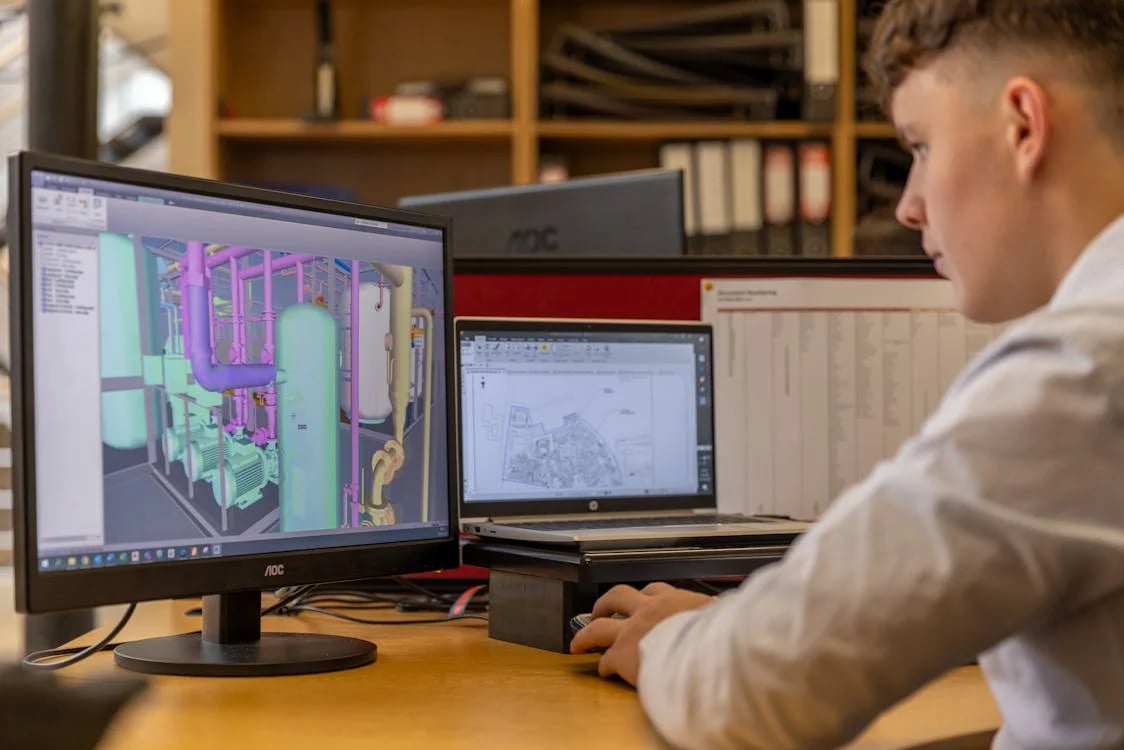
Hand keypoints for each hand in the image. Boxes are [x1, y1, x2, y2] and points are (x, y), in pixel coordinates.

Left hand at [569, 582, 713, 685]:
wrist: (708, 652)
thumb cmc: (721, 635)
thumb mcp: (724, 614)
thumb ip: (719, 612)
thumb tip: (731, 613)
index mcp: (674, 600)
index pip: (654, 591)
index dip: (644, 598)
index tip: (642, 601)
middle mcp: (648, 610)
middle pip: (617, 597)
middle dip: (605, 604)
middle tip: (601, 610)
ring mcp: (632, 631)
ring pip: (598, 627)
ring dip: (586, 634)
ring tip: (579, 641)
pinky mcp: (623, 655)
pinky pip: (606, 660)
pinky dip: (603, 666)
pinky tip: (603, 672)